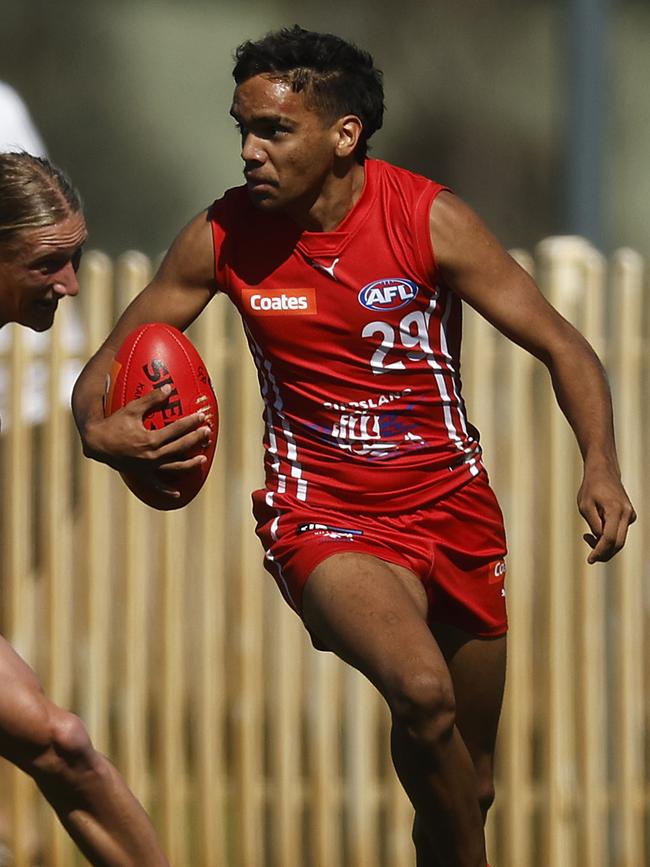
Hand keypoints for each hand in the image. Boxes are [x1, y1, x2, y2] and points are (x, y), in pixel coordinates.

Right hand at [82, 384, 211, 498]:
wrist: (96, 443)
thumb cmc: (114, 423)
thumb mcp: (132, 409)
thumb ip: (152, 399)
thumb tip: (169, 387)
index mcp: (150, 439)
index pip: (177, 430)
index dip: (191, 422)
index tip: (201, 416)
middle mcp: (152, 455)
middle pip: (180, 448)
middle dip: (196, 439)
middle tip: (207, 433)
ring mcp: (148, 467)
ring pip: (174, 468)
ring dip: (190, 464)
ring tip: (203, 460)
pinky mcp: (142, 475)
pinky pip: (156, 485)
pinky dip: (167, 490)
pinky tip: (178, 494)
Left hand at [577, 463, 635, 563]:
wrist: (603, 472)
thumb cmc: (591, 487)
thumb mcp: (585, 506)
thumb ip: (593, 524)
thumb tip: (600, 540)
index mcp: (615, 510)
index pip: (610, 539)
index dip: (599, 551)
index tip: (590, 559)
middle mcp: (627, 514)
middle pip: (618, 543)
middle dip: (604, 553)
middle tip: (590, 556)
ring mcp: (630, 515)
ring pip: (620, 539)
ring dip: (604, 544)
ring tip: (586, 536)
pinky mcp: (629, 516)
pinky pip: (620, 532)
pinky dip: (609, 537)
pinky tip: (596, 530)